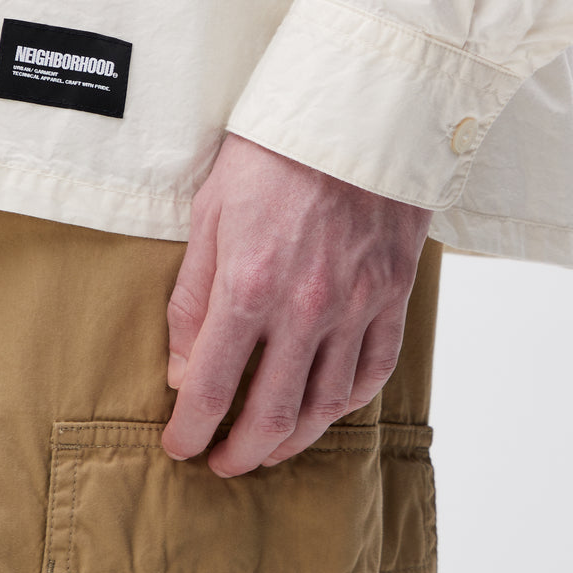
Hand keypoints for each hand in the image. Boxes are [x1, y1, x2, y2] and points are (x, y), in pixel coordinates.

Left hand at [160, 132, 432, 476]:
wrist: (354, 107)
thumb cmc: (274, 150)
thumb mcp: (210, 211)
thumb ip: (193, 296)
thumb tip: (183, 367)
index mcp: (250, 285)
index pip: (213, 387)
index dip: (191, 430)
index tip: (179, 445)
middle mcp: (306, 307)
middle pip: (271, 414)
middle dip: (241, 453)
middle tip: (222, 464)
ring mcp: (357, 304)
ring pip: (327, 404)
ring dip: (294, 438)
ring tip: (271, 447)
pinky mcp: (393, 292)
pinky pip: (375, 369)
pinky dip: (349, 401)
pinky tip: (327, 406)